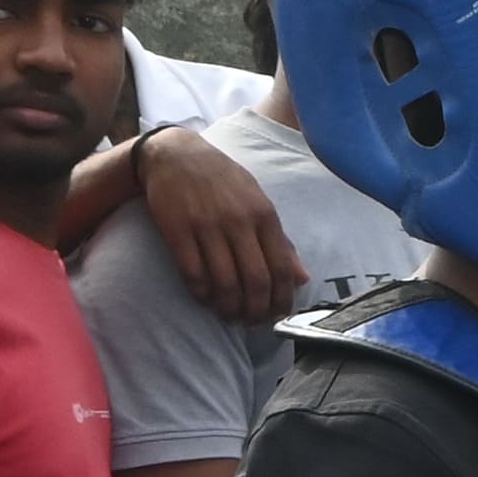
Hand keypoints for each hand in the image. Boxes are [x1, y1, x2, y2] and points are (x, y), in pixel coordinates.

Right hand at [142, 126, 305, 325]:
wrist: (175, 155)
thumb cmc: (222, 181)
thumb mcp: (258, 202)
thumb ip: (281, 241)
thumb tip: (303, 278)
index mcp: (263, 214)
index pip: (281, 269)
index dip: (281, 300)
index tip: (277, 315)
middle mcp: (238, 220)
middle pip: (255, 281)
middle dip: (256, 310)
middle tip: (251, 321)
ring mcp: (207, 225)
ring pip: (224, 283)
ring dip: (228, 308)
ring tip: (229, 315)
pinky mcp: (178, 230)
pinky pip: (193, 274)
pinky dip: (201, 294)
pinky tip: (205, 298)